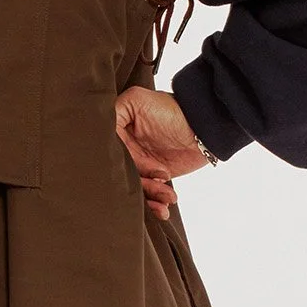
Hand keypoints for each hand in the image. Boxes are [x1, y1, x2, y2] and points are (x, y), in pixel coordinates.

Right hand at [115, 86, 210, 220]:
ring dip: (151, 195)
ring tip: (167, 196)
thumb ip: (114, 111)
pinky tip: (165, 207)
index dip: (121, 161)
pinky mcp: (154, 177)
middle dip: (139, 182)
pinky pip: (149, 196)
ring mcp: (140, 164)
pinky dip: (156, 204)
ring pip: (136, 188)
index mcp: (118, 131)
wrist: (205, 129)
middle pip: (121, 173)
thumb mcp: (137, 100)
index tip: (136, 164)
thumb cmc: (174, 110)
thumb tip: (100, 133)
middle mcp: (126, 148)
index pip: (109, 153)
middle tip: (158, 178)